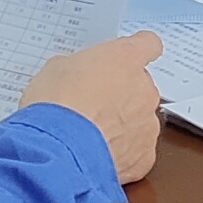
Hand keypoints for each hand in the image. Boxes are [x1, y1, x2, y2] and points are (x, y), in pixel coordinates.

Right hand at [24, 31, 164, 182]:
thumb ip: (78, 67)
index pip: (148, 44)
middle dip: (121, 95)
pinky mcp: (144, 157)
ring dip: (121, 126)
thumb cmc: (56, 105)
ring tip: (90, 135)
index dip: (138, 50)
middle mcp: (144, 90)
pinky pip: (136, 151)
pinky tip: (96, 155)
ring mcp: (147, 125)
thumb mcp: (55, 69)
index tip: (128, 57)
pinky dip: (121, 153)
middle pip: (141, 87)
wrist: (58, 151)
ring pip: (140, 121)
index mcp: (125, 59)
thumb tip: (76, 76)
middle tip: (92, 104)